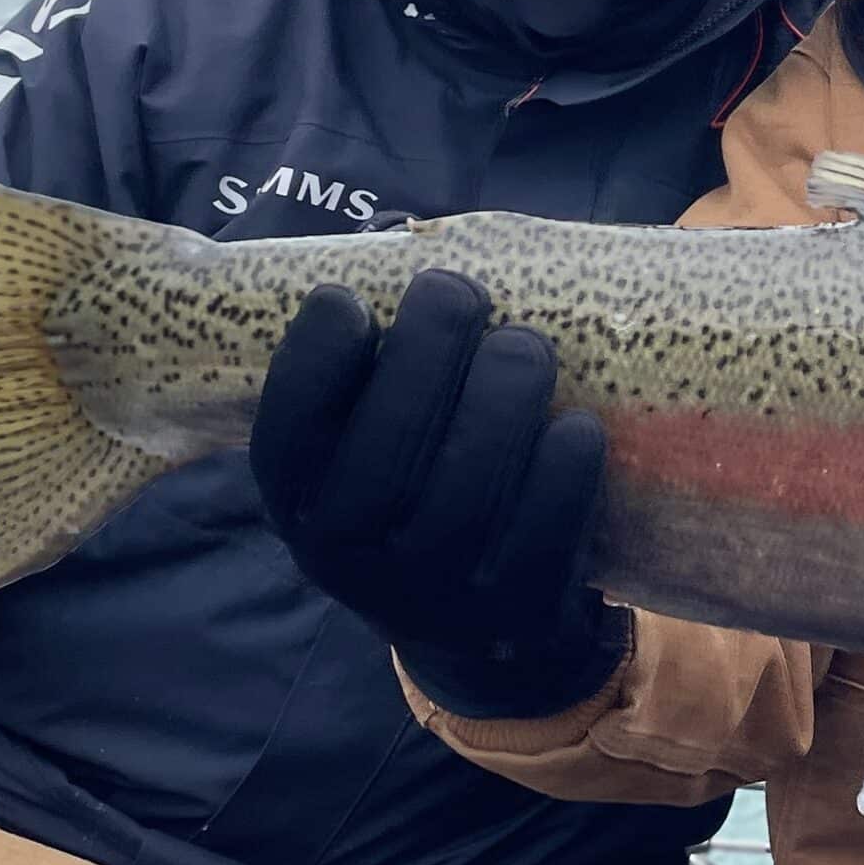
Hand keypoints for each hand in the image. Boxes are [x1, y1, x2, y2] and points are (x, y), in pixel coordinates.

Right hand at [252, 271, 623, 716]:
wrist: (476, 633)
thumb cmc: (417, 490)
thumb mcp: (363, 445)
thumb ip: (370, 365)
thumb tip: (400, 232)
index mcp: (300, 503)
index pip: (287, 433)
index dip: (311, 361)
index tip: (346, 299)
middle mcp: (351, 556)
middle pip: (384, 449)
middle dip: (425, 353)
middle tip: (457, 295)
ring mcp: (433, 592)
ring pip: (467, 488)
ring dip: (503, 398)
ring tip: (525, 347)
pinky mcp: (514, 613)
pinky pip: (542, 532)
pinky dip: (564, 470)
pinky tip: (576, 426)